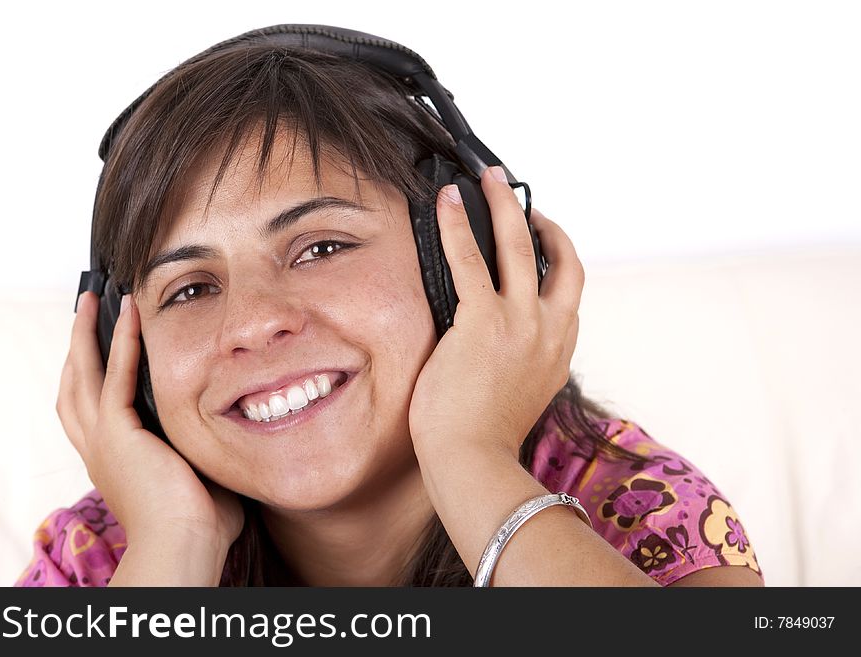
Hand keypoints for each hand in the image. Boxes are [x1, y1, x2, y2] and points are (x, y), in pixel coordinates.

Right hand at [57, 291, 243, 555]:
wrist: (186, 547)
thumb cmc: (201, 527)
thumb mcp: (201, 477)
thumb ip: (208, 452)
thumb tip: (242, 434)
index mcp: (116, 462)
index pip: (92, 410)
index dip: (91, 376)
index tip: (100, 349)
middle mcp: (99, 449)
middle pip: (73, 387)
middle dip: (77, 348)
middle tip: (83, 313)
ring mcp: (104, 441)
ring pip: (82, 375)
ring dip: (86, 334)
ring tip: (91, 301)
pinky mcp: (117, 433)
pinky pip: (114, 376)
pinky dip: (119, 342)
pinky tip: (128, 314)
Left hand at [408, 167, 583, 459]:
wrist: (473, 463)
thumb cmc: (484, 438)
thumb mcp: (520, 395)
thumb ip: (520, 362)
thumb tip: (495, 343)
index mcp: (560, 351)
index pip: (569, 293)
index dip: (559, 259)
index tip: (543, 241)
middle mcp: (551, 331)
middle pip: (563, 260)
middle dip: (545, 222)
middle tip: (526, 198)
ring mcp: (521, 323)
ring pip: (521, 246)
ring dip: (506, 205)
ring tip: (491, 179)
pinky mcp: (484, 321)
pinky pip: (470, 258)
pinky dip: (457, 224)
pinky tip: (446, 202)